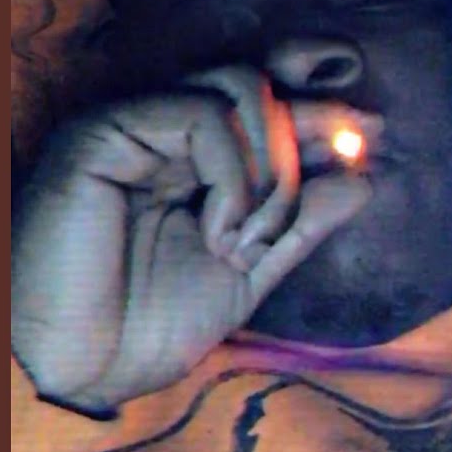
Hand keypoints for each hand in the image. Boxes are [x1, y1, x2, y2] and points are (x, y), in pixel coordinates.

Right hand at [11, 67, 378, 411]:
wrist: (78, 366)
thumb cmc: (148, 323)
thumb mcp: (248, 272)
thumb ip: (300, 225)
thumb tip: (362, 177)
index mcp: (195, 161)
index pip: (262, 103)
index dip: (316, 104)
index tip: (372, 129)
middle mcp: (165, 132)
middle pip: (258, 85)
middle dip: (311, 122)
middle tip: (351, 147)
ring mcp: (137, 126)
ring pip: (238, 89)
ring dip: (272, 164)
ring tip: (257, 233)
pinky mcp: (107, 130)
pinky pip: (201, 116)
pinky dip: (233, 173)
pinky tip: (220, 232)